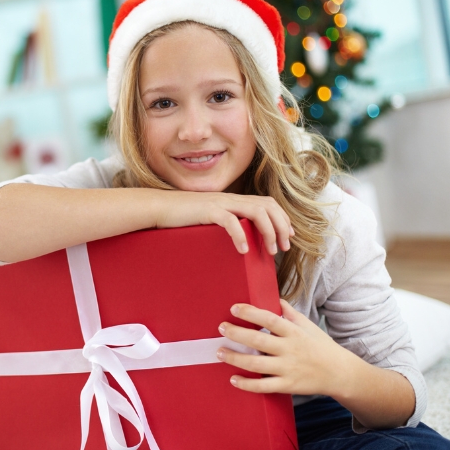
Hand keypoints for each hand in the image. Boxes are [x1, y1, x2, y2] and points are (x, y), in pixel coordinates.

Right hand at [154, 190, 293, 254]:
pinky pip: (230, 221)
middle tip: (284, 247)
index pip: (267, 202)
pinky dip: (240, 235)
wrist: (160, 208)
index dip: (282, 218)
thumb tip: (240, 241)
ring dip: (268, 231)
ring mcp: (221, 203)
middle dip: (281, 226)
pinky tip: (243, 250)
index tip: (289, 236)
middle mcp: (231, 198)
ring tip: (270, 251)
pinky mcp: (208, 210)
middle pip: (268, 205)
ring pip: (256, 211)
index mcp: (233, 200)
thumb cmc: (183, 218)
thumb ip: (226, 224)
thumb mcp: (210, 220)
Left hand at [217, 300, 351, 395]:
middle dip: (237, 333)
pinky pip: (264, 386)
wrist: (340, 373)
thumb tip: (276, 298)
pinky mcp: (288, 386)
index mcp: (293, 332)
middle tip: (221, 328)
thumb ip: (290, 312)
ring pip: (257, 364)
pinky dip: (247, 384)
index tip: (234, 308)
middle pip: (258, 341)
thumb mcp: (308, 325)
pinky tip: (233, 379)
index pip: (269, 319)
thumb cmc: (321, 346)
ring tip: (220, 352)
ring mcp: (288, 369)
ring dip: (235, 358)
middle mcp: (290, 349)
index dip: (251, 313)